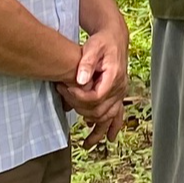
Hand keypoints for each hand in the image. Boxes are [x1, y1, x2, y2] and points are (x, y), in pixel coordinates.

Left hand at [56, 27, 128, 142]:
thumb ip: (86, 63)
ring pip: (110, 118)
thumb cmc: (102, 42)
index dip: (78, 97)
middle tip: (64, 101)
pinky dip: (113, 126)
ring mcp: (120, 93)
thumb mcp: (93, 47)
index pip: (95, 97)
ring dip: (98, 132)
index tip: (64, 89)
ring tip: (87, 144)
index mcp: (113, 77)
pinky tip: (108, 137)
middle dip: (80, 109)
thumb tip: (80, 80)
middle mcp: (119, 88)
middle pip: (100, 110)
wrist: (114, 38)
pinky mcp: (117, 94)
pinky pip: (118, 114)